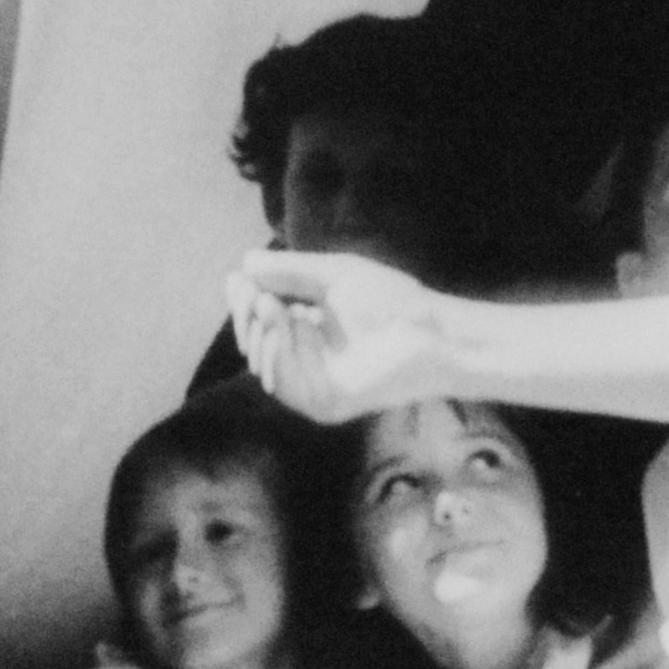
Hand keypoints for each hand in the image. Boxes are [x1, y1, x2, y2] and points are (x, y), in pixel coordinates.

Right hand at [229, 251, 450, 421]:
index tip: (236, 278)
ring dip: (261, 334)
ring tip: (270, 305)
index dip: (243, 301)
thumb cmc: (392, 300)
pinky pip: (286, 386)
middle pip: (254, 344)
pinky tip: (288, 327)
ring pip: (265, 366)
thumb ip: (290, 272)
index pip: (259, 321)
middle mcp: (306, 359)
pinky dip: (280, 356)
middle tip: (257, 295)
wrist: (433, 330)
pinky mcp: (326, 404)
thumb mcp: (332, 276)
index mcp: (305, 330)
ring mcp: (315, 384)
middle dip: (248, 318)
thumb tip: (244, 264)